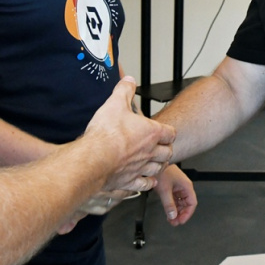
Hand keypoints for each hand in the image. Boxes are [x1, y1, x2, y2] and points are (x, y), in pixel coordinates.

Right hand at [83, 76, 175, 192]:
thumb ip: (124, 90)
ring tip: (156, 163)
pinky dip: (147, 183)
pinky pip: (145, 185)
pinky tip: (146, 182)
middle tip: (162, 148)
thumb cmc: (106, 134)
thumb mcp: (115, 103)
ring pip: (158, 169)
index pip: (170, 133)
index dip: (168, 132)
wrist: (94, 159)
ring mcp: (141, 168)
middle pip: (167, 153)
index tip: (165, 132)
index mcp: (151, 133)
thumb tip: (129, 80)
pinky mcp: (130, 181)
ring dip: (159, 166)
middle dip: (166, 150)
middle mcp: (150, 152)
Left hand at [154, 164, 196, 225]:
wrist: (155, 163)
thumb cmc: (162, 171)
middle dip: (181, 214)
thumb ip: (169, 204)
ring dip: (176, 212)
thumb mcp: (165, 190)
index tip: (181, 221)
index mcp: (186, 187)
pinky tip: (168, 213)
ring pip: (180, 204)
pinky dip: (172, 207)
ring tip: (171, 220)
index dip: (187, 214)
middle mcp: (184, 188)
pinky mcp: (172, 188)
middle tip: (174, 222)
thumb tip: (173, 216)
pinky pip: (175, 200)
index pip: (192, 203)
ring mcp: (178, 188)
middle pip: (186, 205)